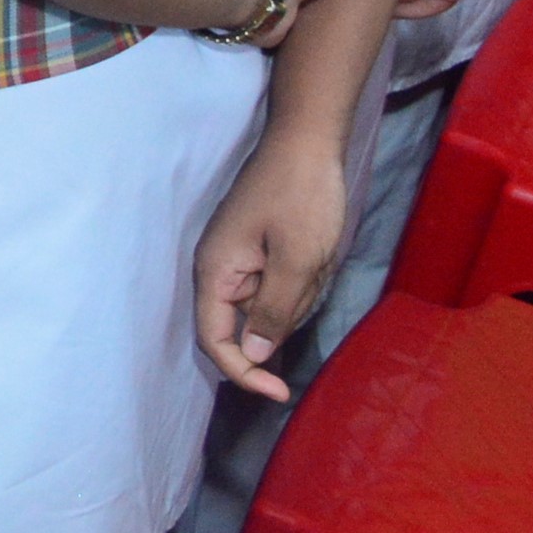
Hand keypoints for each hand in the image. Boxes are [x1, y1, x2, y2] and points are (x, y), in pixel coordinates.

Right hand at [193, 131, 352, 400]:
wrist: (307, 141)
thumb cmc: (301, 197)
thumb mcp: (298, 260)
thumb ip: (273, 312)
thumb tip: (252, 356)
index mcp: (216, 271)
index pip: (215, 340)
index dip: (244, 373)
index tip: (282, 392)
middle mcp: (219, 268)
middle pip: (245, 324)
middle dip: (286, 314)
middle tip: (314, 275)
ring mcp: (238, 257)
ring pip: (268, 305)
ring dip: (299, 292)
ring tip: (317, 253)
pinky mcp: (257, 249)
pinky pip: (278, 284)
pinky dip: (302, 277)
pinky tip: (316, 248)